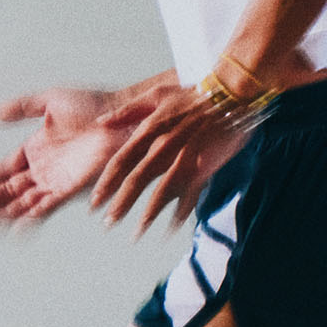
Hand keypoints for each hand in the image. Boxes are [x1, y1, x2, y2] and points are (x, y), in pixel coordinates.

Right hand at [0, 88, 125, 225]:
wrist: (124, 117)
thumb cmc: (95, 106)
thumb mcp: (49, 101)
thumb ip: (22, 108)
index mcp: (36, 149)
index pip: (4, 170)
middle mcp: (45, 169)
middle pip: (11, 191)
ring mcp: (59, 180)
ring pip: (25, 202)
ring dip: (6, 214)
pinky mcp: (74, 188)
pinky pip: (49, 205)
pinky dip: (33, 216)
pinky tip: (17, 226)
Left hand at [89, 84, 252, 234]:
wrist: (232, 96)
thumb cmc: (195, 93)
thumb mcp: (156, 94)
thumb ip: (127, 110)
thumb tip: (100, 123)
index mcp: (150, 130)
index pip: (121, 161)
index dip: (106, 182)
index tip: (95, 201)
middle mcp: (165, 147)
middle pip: (137, 180)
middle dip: (121, 204)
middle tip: (108, 223)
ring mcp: (187, 159)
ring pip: (163, 191)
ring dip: (149, 214)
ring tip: (137, 232)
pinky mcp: (206, 167)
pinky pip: (192, 193)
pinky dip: (182, 211)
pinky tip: (172, 227)